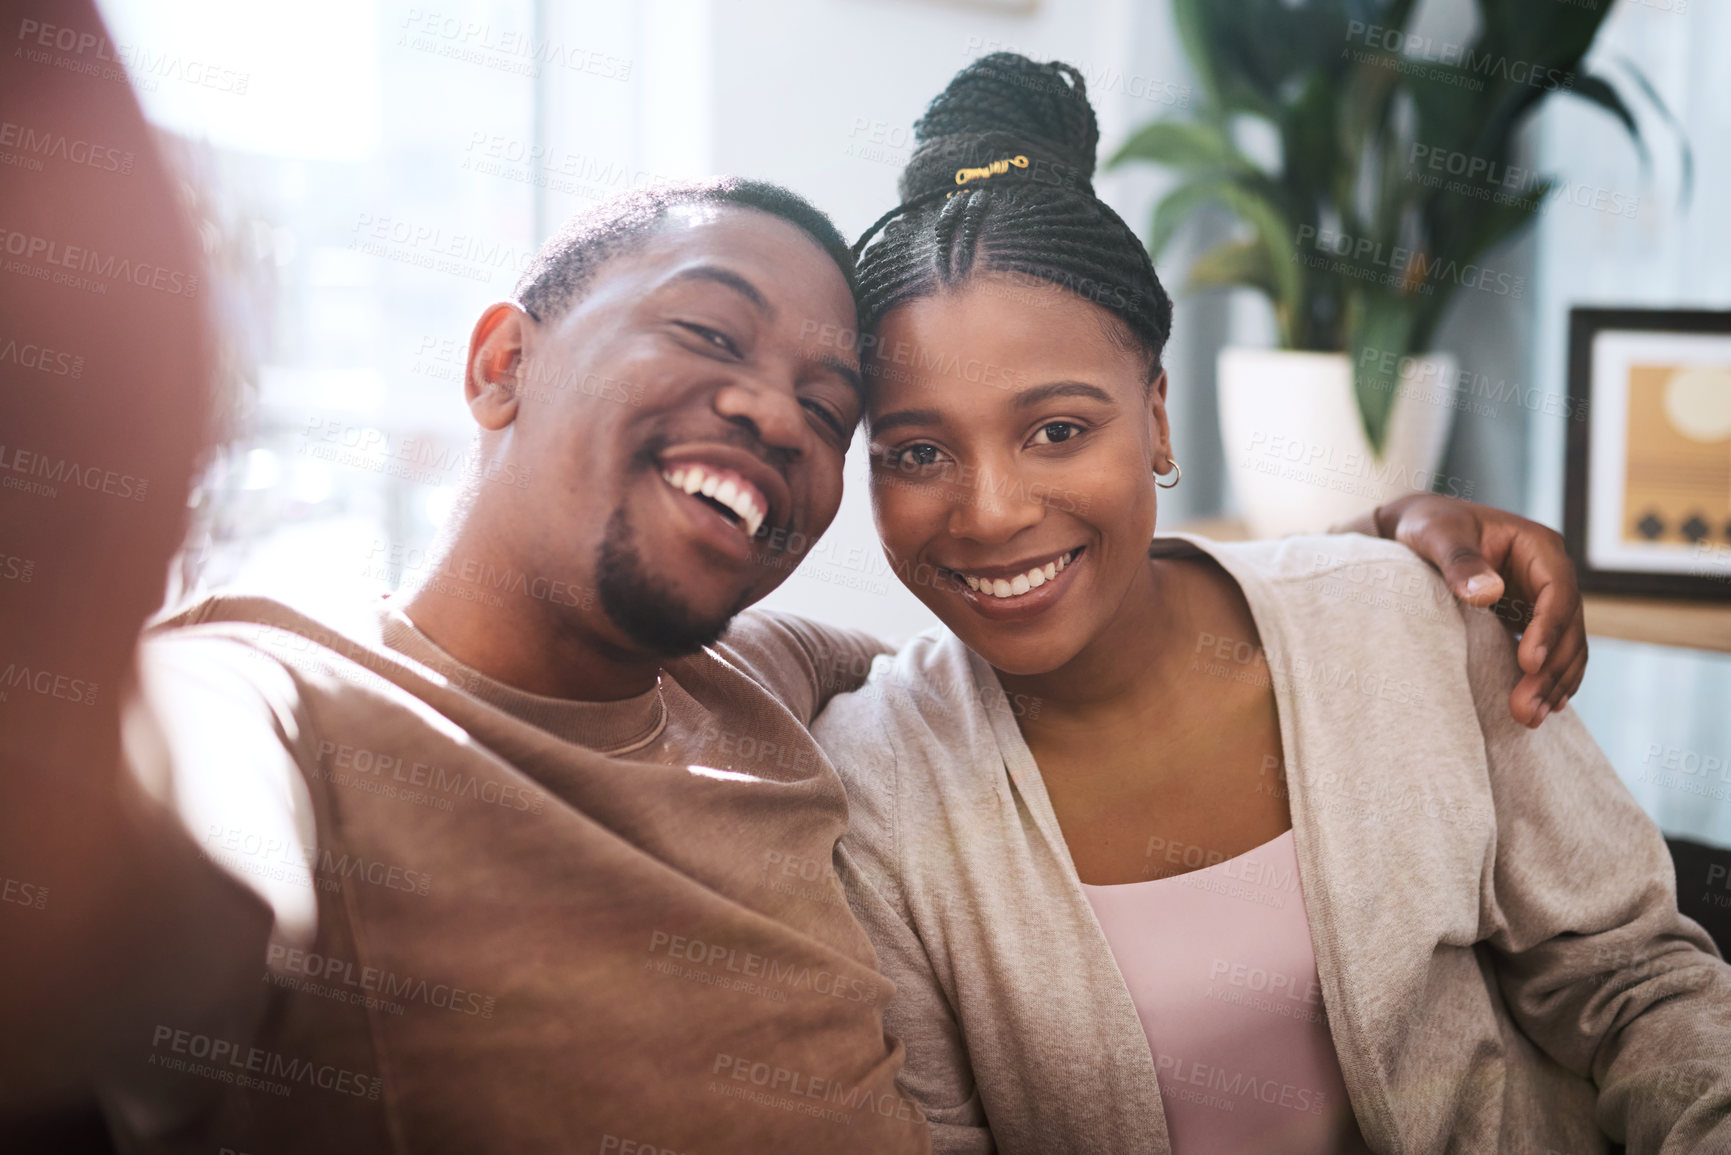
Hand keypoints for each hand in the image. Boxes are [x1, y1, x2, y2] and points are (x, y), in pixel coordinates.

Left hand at [1371, 495, 1585, 728]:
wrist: (1417, 528)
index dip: (1548, 630)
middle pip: (1568, 626)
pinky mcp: (1528, 618)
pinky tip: (1542, 707)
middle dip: (1551, 670)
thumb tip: (1489, 592)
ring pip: (1565, 645)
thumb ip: (1460, 561)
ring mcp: (1542, 598)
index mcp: (1539, 547)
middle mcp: (1549, 573)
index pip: (1558, 593)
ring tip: (1532, 717)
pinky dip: (1548, 679)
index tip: (1529, 663)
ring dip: (1554, 683)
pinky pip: (1549, 652)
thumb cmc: (1429, 525)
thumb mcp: (1438, 535)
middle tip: (1527, 708)